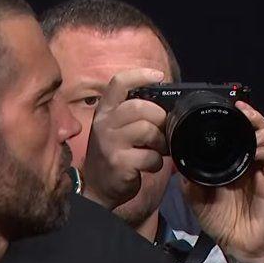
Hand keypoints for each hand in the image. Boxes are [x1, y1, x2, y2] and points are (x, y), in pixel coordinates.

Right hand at [81, 68, 168, 209]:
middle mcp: (104, 124)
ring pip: (147, 130)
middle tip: (163, 129)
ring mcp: (110, 143)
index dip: (140, 75)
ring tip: (158, 149)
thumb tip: (165, 106)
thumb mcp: (115, 129)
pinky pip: (150, 156)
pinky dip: (157, 162)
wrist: (98, 187)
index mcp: (105, 111)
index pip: (118, 83)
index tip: (159, 76)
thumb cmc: (113, 154)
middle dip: (159, 117)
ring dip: (160, 142)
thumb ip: (132, 115)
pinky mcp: (119, 163)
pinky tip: (150, 165)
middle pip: (139, 107)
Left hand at [182, 102, 263, 262]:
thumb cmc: (219, 221)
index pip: (238, 133)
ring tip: (250, 123)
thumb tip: (177, 158)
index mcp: (232, 162)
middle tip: (240, 108)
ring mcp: (262, 170)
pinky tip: (254, 148)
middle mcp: (249, 162)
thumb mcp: (195, 196)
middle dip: (251, 114)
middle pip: (258, 129)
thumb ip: (189, 177)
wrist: (236, 244)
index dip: (235, 118)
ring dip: (262, 126)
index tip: (226, 107)